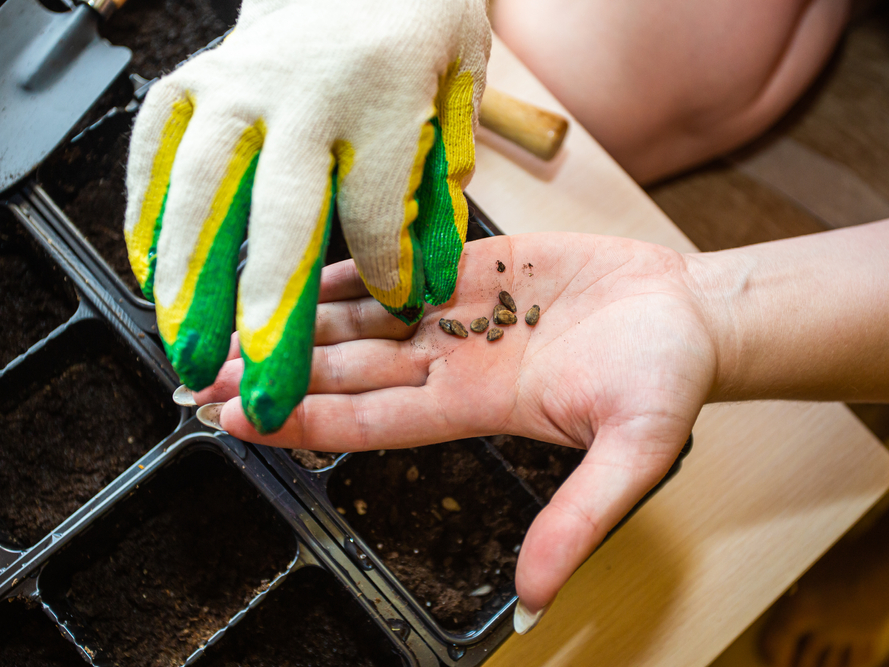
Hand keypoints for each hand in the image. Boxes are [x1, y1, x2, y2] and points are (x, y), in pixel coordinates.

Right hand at [123, 0, 490, 431]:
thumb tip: (428, 274)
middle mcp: (303, 95)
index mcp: (382, 97)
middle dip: (270, 312)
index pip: (377, 212)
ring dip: (190, 279)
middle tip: (267, 385)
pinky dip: (147, 210)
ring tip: (187, 347)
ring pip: (203, 190)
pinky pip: (157, 148)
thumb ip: (443, 183)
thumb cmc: (412, 22)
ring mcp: (237, 83)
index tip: (393, 309)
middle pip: (282, 216)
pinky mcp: (193, 78)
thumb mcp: (458, 90)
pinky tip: (148, 268)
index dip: (386, 272)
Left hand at [194, 232, 718, 621]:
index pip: (367, 417)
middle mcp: (450, 362)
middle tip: (197, 368)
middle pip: (344, 366)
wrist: (690, 316)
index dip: (300, 418)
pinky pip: (397, 262)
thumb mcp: (633, 455)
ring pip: (358, 314)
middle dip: (274, 368)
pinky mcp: (475, 265)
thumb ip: (578, 520)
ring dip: (296, 316)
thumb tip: (534, 604)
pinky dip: (347, 262)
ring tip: (230, 310)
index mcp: (473, 406)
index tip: (235, 418)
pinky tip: (298, 260)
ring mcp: (458, 312)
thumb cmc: (667, 382)